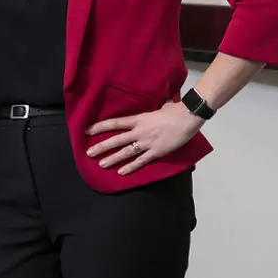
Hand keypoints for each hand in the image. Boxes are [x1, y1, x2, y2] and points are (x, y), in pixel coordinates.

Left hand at [86, 101, 204, 174]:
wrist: (188, 117)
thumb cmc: (176, 110)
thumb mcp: (162, 107)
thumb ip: (156, 110)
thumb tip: (161, 106)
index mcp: (140, 119)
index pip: (116, 123)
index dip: (101, 127)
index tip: (89, 131)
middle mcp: (139, 131)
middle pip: (116, 140)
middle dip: (102, 147)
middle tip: (89, 153)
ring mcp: (147, 143)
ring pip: (126, 152)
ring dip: (112, 159)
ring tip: (101, 164)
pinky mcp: (156, 152)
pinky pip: (140, 161)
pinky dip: (130, 167)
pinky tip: (121, 172)